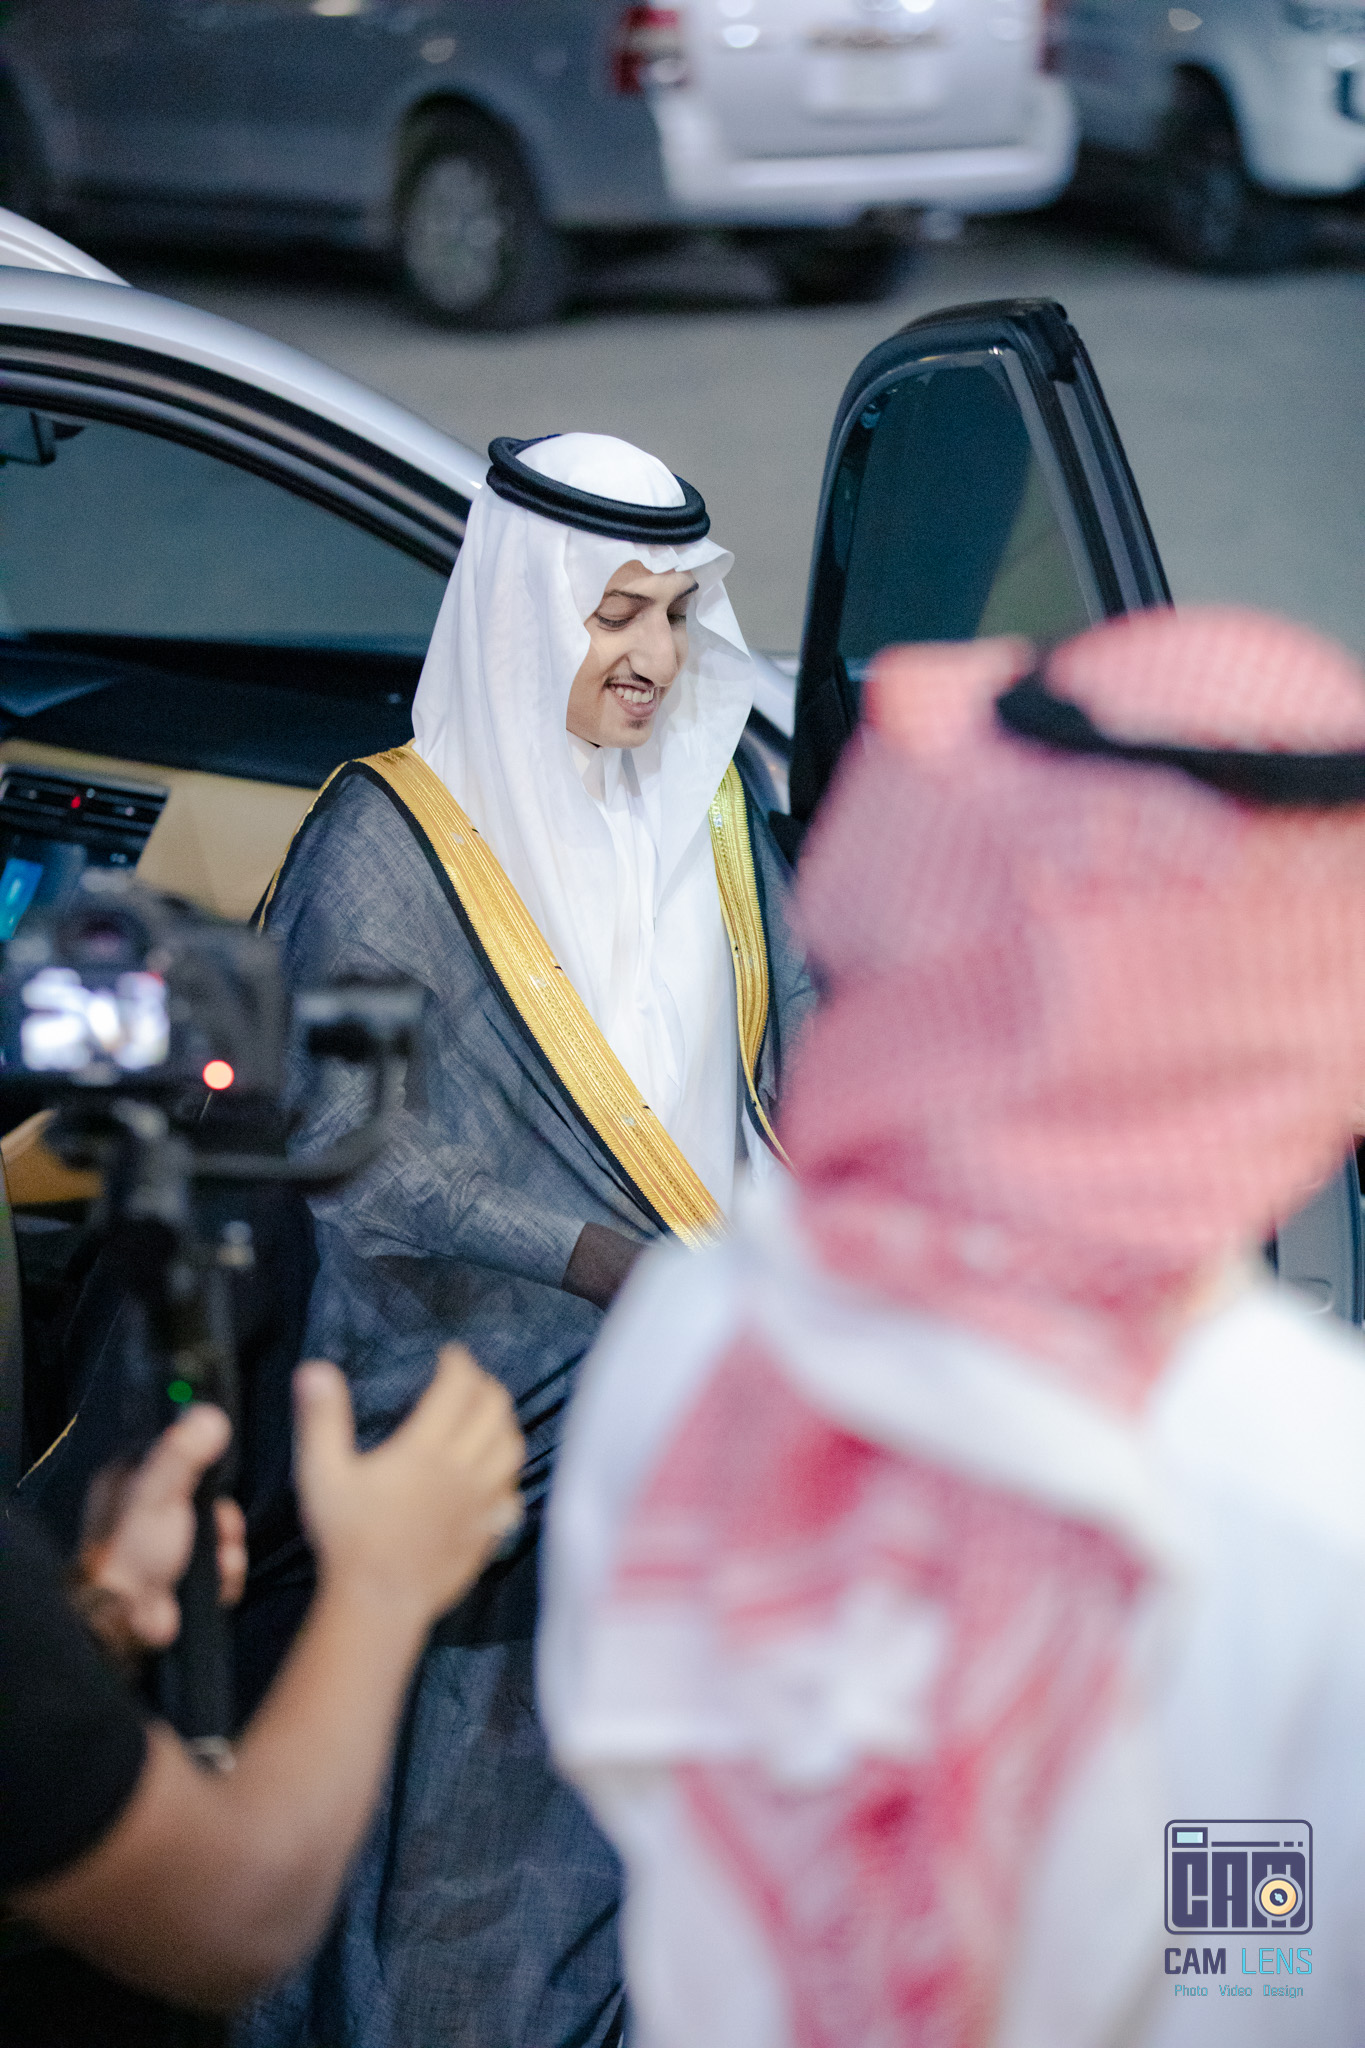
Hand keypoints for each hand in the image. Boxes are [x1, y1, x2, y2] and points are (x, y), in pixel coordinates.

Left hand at [76, 1405, 247, 1660]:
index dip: (209, 1463)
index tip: (218, 1478)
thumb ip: (182, 1453)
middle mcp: (150, 1505)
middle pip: (211, 1494)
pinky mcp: (184, 1570)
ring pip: (222, 1530)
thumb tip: (209, 1414)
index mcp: (135, 1475)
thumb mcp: (157, 1493)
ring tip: (219, 1561)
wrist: (126, 1621)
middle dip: (225, 1516)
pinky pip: (222, 1562)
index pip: (183, 1451)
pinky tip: (217, 1579)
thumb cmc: (132, 1551)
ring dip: (229, 1547)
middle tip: (221, 1528)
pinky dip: (226, 1572)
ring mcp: (168, 1539)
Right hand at [292, 1345, 523, 1627]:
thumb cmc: (347, 1537)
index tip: (450, 1355)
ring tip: (489, 1417)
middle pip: (494, 1411)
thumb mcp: (322, 1473)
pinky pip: (513, 1493)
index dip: (458, 1364)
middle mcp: (462, 1470)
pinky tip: (496, 1476)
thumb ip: (321, 1419)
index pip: (457, 1389)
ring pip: (513, 1449)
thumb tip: (316, 1370)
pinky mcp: (488, 1531)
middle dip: (486, 1386)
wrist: (378, 1601)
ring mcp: (481, 1503)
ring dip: (505, 1423)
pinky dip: (509, 1475)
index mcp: (425, 1449)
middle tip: (470, 1380)